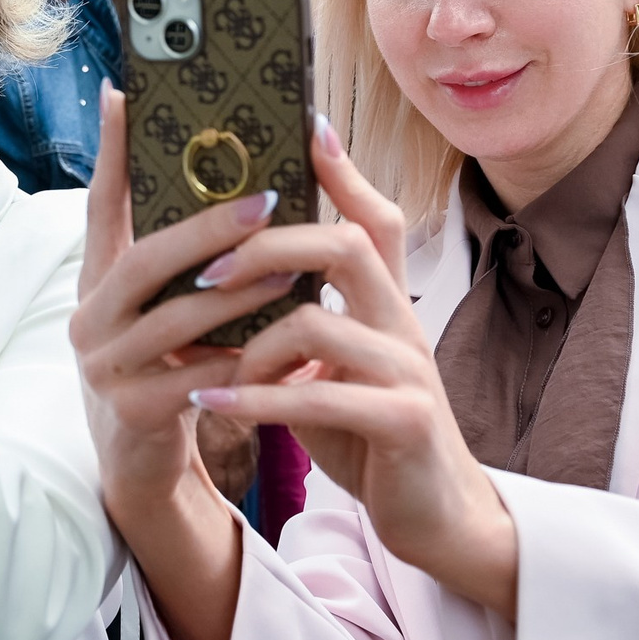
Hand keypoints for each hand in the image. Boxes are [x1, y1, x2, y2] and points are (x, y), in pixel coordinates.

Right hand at [72, 84, 294, 639]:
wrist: (140, 460)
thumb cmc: (164, 363)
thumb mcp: (159, 304)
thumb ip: (174, 245)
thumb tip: (203, 161)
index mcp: (96, 279)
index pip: (102, 204)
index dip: (112, 151)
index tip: (126, 94)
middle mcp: (87, 317)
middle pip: (145, 259)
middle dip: (210, 227)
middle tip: (267, 200)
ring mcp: (104, 367)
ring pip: (178, 319)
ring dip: (240, 296)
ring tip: (292, 274)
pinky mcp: (133, 412)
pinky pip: (198, 379)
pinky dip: (244, 362)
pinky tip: (284, 349)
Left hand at [185, 117, 518, 617]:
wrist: (433, 514)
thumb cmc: (367, 429)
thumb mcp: (330, 362)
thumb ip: (297, 315)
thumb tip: (224, 268)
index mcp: (386, 300)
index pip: (372, 215)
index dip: (338, 168)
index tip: (300, 125)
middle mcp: (403, 322)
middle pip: (345, 244)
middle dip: (266, 246)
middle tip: (205, 272)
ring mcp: (408, 371)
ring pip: (321, 321)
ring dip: (250, 340)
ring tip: (207, 365)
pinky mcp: (404, 423)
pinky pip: (319, 396)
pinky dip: (256, 400)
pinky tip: (211, 407)